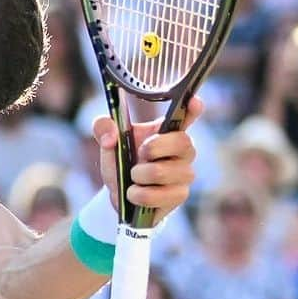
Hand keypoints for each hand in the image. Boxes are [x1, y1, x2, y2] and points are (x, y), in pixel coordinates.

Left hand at [94, 97, 201, 220]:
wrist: (120, 195)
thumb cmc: (122, 163)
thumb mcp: (109, 142)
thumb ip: (103, 127)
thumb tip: (110, 136)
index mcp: (168, 130)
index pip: (188, 114)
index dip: (194, 108)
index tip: (194, 102)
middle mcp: (184, 150)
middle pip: (181, 142)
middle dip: (152, 149)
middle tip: (139, 156)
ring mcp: (185, 173)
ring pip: (162, 172)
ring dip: (139, 176)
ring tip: (133, 179)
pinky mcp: (180, 195)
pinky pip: (160, 195)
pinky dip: (140, 195)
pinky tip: (135, 194)